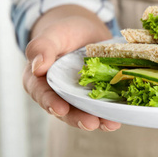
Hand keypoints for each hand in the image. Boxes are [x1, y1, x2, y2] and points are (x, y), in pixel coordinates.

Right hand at [24, 5, 120, 130]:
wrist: (85, 31)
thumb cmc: (64, 32)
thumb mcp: (53, 34)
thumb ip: (42, 47)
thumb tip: (37, 67)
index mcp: (39, 80)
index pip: (42, 94)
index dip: (50, 103)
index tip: (60, 109)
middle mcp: (57, 94)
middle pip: (65, 110)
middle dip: (78, 118)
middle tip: (91, 123)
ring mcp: (78, 97)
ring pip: (84, 112)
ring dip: (97, 120)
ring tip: (110, 124)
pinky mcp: (96, 95)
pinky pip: (102, 106)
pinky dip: (110, 112)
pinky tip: (120, 117)